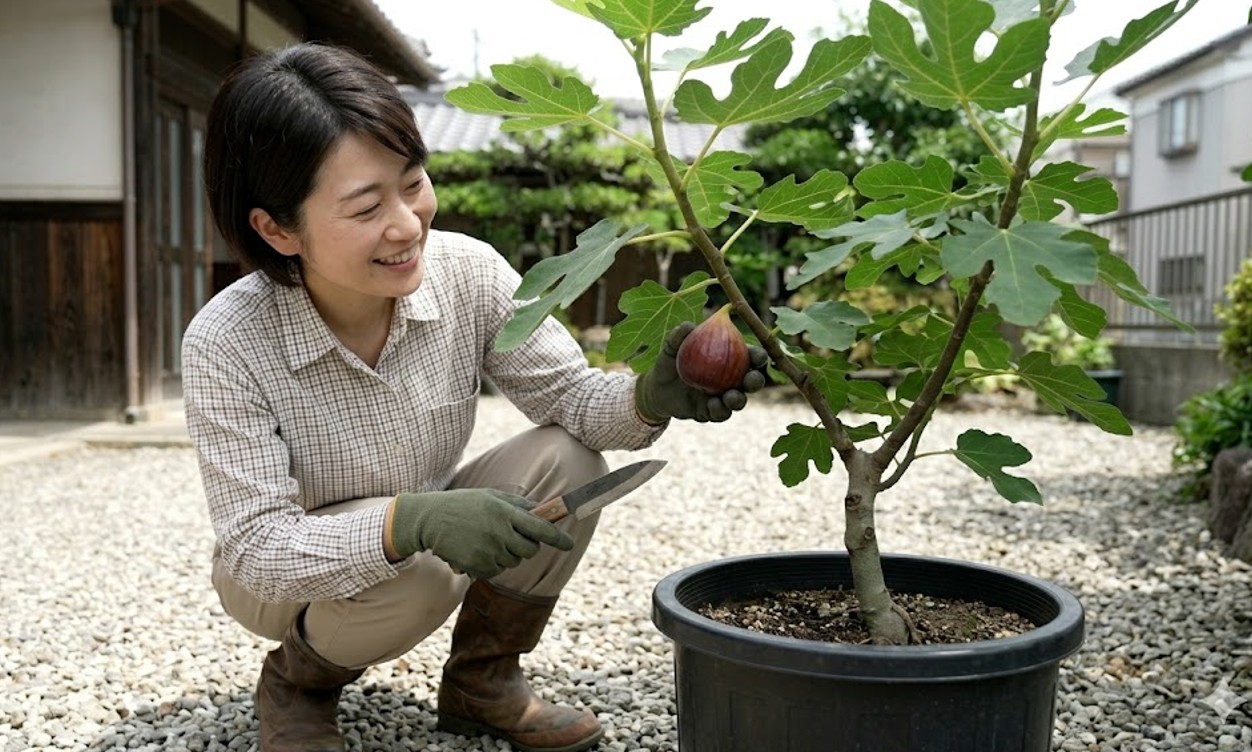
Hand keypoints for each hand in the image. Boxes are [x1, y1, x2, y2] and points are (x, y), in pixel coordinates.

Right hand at [387, 489, 574, 579]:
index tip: (569, 543)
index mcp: (505, 512)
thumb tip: (545, 511)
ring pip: (513, 561)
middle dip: (527, 545)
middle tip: (511, 536)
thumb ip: (519, 504)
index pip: (540, 528)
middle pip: (530, 550)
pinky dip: (492, 564)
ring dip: (507, 554)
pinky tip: (477, 550)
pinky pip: (497, 570)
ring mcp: (488, 550)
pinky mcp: (477, 565)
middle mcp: (499, 532)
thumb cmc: (464, 505)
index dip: (558, 538)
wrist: (430, 520)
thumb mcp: (492, 496)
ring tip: (486, 539)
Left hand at [634, 322, 767, 423]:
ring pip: (738, 400)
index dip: (758, 356)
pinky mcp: (711, 412)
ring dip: (738, 399)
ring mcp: (722, 397)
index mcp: (729, 358)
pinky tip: (714, 404)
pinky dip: (719, 410)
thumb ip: (678, 337)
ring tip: (731, 396)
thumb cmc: (669, 363)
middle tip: (750, 379)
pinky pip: (720, 413)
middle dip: (756, 380)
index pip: (750, 356)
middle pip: (751, 380)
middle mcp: (731, 379)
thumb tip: (688, 325)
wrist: (656, 390)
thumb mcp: (670, 349)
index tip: (758, 356)